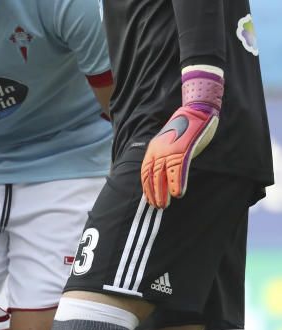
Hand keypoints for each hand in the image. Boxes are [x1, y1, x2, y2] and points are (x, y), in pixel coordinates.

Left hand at [141, 68, 222, 208]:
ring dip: (162, 192)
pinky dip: (177, 182)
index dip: (147, 187)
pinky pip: (178, 169)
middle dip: (153, 193)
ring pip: (162, 175)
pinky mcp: (184, 149)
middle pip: (151, 176)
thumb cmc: (186, 127)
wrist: (198, 109)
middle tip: (157, 206)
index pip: (145, 171)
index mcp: (153, 148)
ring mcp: (170, 149)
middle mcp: (158, 150)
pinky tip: (178, 193)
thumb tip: (165, 173)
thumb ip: (165, 156)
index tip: (149, 199)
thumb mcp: (170, 142)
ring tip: (164, 205)